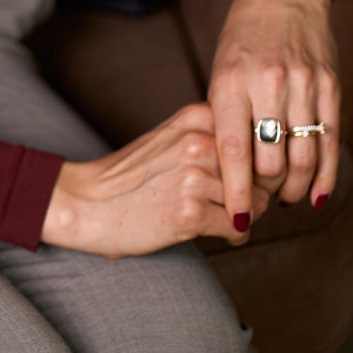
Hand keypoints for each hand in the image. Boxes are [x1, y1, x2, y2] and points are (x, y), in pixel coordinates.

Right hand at [40, 103, 269, 257]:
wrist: (87, 202)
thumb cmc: (132, 175)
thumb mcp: (171, 137)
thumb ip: (212, 137)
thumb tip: (266, 161)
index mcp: (196, 117)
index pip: (256, 137)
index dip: (257, 161)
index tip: (250, 176)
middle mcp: (198, 142)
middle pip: (260, 171)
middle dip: (254, 190)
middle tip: (237, 203)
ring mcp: (194, 177)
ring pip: (254, 202)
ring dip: (243, 214)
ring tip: (223, 218)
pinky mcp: (190, 213)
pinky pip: (239, 228)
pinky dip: (234, 235)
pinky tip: (217, 234)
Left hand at [208, 0, 339, 233]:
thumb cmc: (242, 37)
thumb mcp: (220, 71)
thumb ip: (225, 117)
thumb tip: (226, 174)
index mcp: (230, 82)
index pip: (234, 151)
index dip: (236, 192)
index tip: (236, 222)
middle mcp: (268, 84)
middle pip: (270, 161)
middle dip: (263, 192)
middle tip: (257, 205)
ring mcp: (303, 85)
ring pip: (303, 157)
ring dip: (294, 188)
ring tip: (282, 199)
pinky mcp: (330, 86)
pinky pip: (330, 141)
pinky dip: (325, 176)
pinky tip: (316, 195)